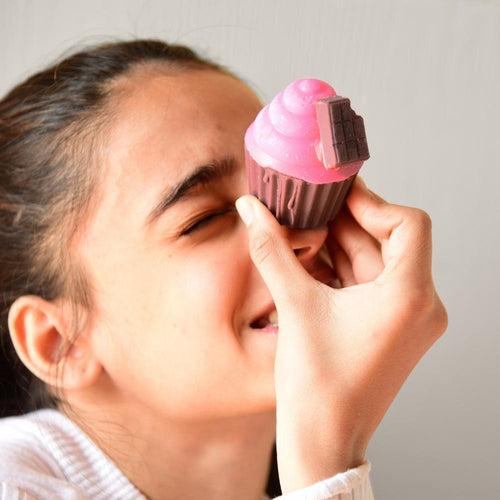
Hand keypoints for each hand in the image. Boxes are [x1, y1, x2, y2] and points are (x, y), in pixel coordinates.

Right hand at [235, 176, 447, 492]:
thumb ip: (271, 249)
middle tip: (311, 204)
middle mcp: (420, 306)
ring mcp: (409, 318)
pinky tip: (313, 259)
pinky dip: (345, 268)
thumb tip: (249, 209)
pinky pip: (373, 284)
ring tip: (305, 227)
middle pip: (390, 241)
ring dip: (343, 244)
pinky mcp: (393, 327)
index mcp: (409, 297)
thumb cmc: (316, 387)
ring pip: (379, 262)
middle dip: (347, 221)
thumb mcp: (294, 306)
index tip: (336, 195)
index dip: (372, 203)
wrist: (325, 441)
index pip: (409, 224)